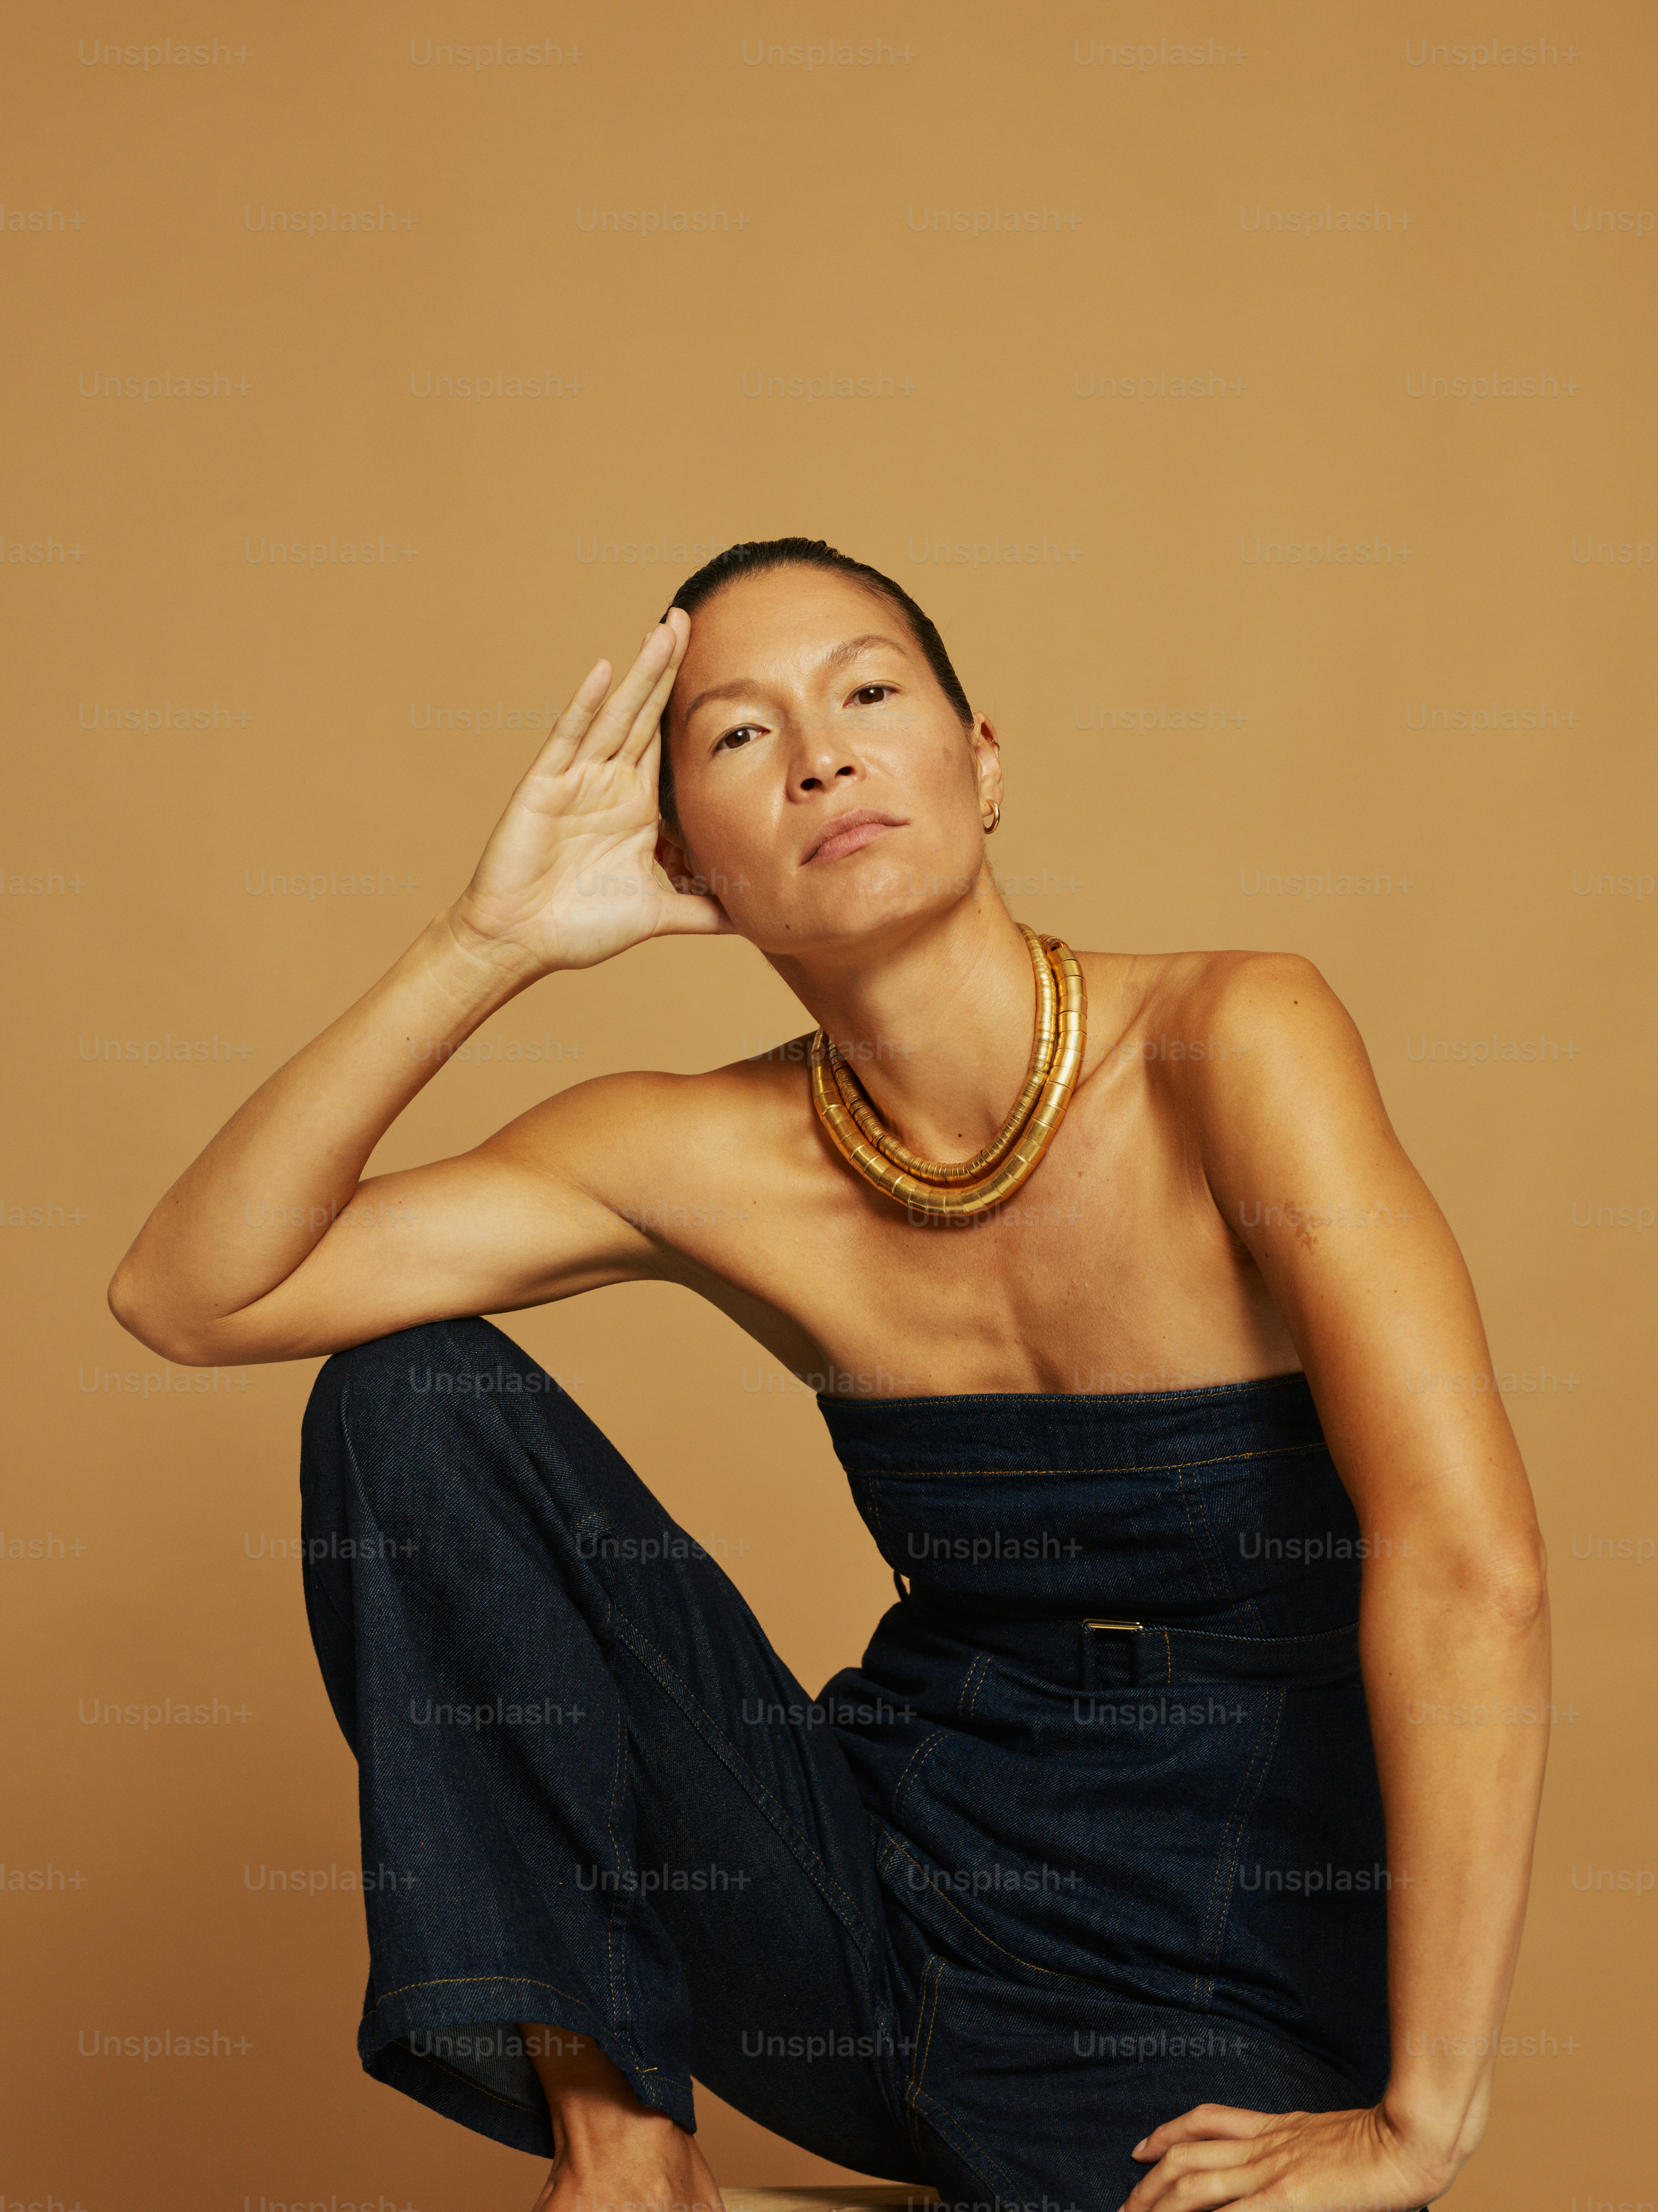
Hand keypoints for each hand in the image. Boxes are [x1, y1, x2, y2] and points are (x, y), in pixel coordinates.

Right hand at [447, 608, 732, 977]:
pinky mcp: (545, 787)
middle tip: (688, 616)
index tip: (717, 663)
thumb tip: (751, 916)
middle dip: (665, 667)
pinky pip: (568, 740)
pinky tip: (603, 671)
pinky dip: (585, 705)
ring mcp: (576, 781)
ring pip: (615, 716)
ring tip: (663, 629)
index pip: (666, 742)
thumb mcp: (658, 912)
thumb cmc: (580, 927)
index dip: (686, 702)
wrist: (521, 942)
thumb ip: (704, 910)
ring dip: (639, 674)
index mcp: (635, 805)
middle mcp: (608, 783)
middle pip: (644, 714)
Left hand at [1119, 2101, 1453, 2210]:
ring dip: (1160, 2202)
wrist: (1412, 2134)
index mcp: (1278, 2127)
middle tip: (1126, 2202)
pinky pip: (1232, 2211)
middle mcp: (1266, 2143)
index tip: (1143, 2148)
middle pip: (1189, 2153)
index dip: (1169, 2131)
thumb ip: (1305, 2153)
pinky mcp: (1288, 2195)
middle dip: (1151, 2181)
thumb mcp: (1334, 2142)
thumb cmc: (1387, 2143)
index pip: (1207, 2121)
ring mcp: (1274, 2168)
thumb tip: (1295, 2174)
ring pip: (1196, 2182)